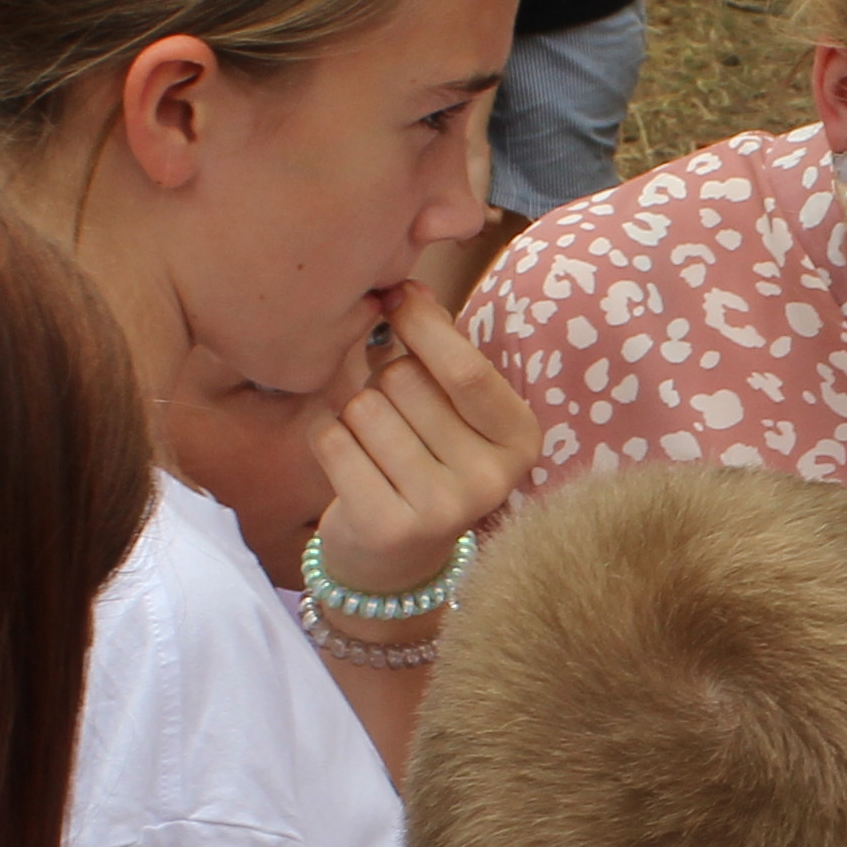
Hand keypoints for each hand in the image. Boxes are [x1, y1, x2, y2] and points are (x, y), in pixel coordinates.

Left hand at [310, 282, 540, 608]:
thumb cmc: (423, 458)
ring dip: (353, 412)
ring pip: (364, 408)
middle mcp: (492, 478)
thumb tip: (404, 286)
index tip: (394, 298)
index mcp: (520, 439)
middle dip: (381, 377)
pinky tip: (346, 461)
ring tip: (371, 442)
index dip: (421, 324)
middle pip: (406, 382)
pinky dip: (326, 437)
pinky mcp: (389, 526)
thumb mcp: (449, 404)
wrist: (393, 561)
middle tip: (388, 407)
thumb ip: (437, 346)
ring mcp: (443, 509)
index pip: (465, 368)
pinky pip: (333, 442)